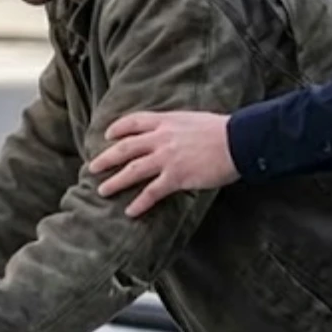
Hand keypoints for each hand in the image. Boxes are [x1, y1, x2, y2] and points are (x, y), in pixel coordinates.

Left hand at [91, 111, 238, 217]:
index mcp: (167, 121)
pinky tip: (130, 211)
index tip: (108, 135)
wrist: (238, 141)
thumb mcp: (194, 120)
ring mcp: (167, 158)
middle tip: (93, 167)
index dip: (118, 128)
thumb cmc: (223, 130)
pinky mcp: (176, 177)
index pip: (134, 122)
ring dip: (115, 181)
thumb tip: (175, 135)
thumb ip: (178, 127)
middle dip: (107, 158)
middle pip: (126, 147)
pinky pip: (152, 192)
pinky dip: (139, 203)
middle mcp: (162, 138)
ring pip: (132, 170)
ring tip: (102, 190)